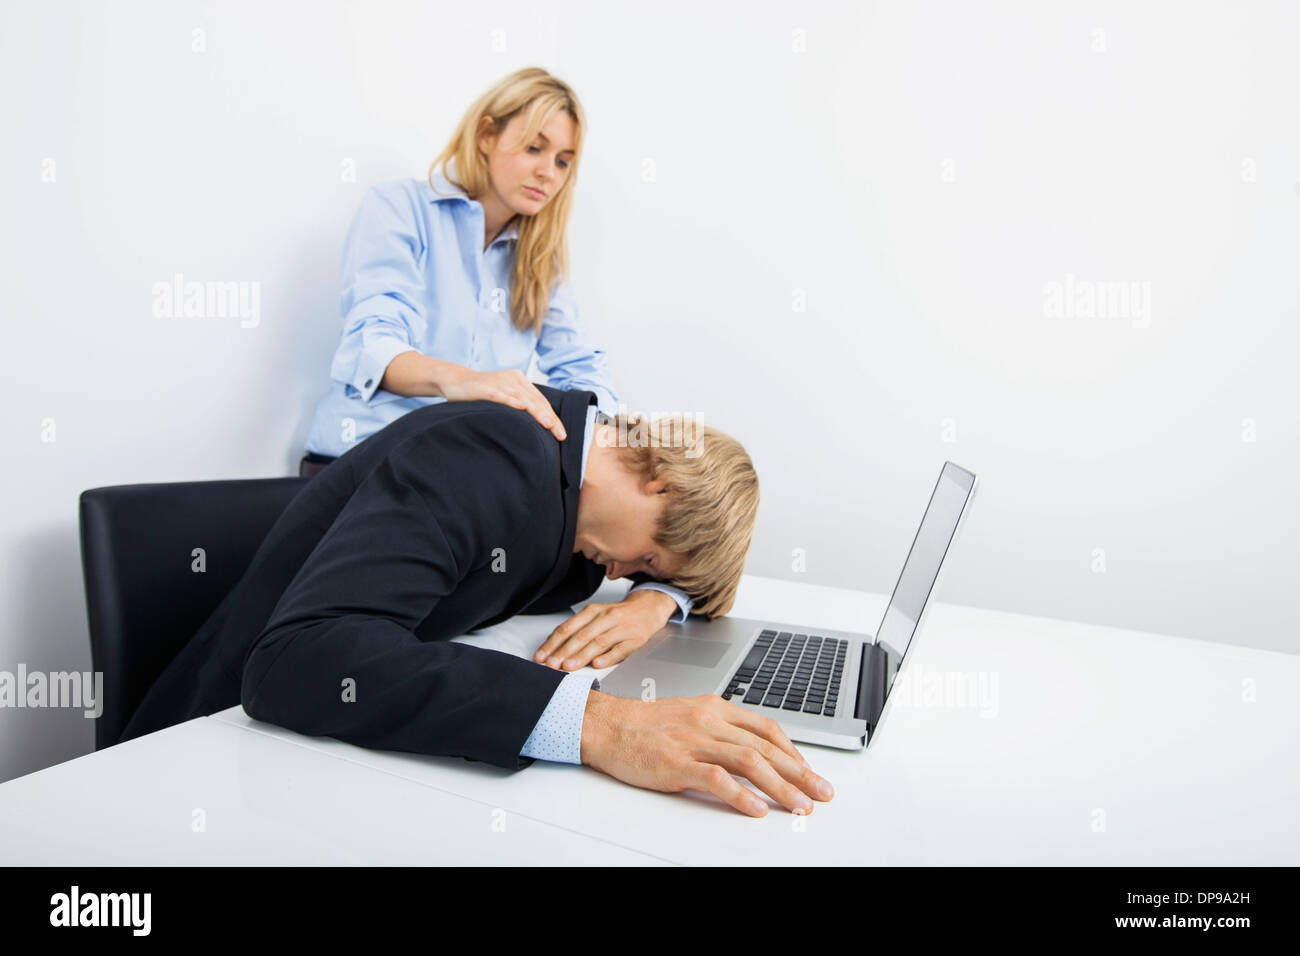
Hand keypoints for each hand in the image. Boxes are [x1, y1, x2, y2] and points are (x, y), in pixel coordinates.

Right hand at [438, 367, 566, 440]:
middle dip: (549, 418)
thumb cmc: (482, 393)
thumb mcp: (504, 396)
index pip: (541, 401)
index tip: (561, 434)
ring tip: (548, 425)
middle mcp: (513, 379)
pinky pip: (500, 395)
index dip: (553, 417)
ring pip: (522, 398)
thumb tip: (537, 427)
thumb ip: (518, 406)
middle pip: (536, 400)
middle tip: (560, 434)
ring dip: (536, 412)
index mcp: (520, 381)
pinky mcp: (484, 388)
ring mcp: (499, 382)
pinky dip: (511, 401)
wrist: (455, 380)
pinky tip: (521, 408)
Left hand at [533, 589, 676, 670]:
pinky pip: (620, 649)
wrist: (650, 607)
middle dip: (564, 651)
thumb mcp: (597, 616)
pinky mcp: (635, 639)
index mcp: (593, 611)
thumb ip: (578, 630)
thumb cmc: (619, 615)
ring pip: (598, 642)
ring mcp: (622, 628)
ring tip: (569, 667)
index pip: (568, 628)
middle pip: (581, 636)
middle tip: (552, 664)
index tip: (541, 656)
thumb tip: (555, 650)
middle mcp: (606, 617)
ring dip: (582, 655)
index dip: (553, 643)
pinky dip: (608, 657)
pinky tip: (598, 665)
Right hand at [580, 691, 834, 816]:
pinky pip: (716, 778)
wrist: (607, 725)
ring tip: (800, 805)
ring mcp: (694, 741)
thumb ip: (720, 729)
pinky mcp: (677, 762)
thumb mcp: (690, 715)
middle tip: (821, 792)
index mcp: (715, 708)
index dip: (793, 751)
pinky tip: (756, 808)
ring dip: (780, 786)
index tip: (808, 770)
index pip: (766, 728)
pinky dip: (740, 795)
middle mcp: (710, 721)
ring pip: (748, 761)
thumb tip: (751, 750)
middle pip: (765, 747)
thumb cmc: (645, 725)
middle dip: (799, 773)